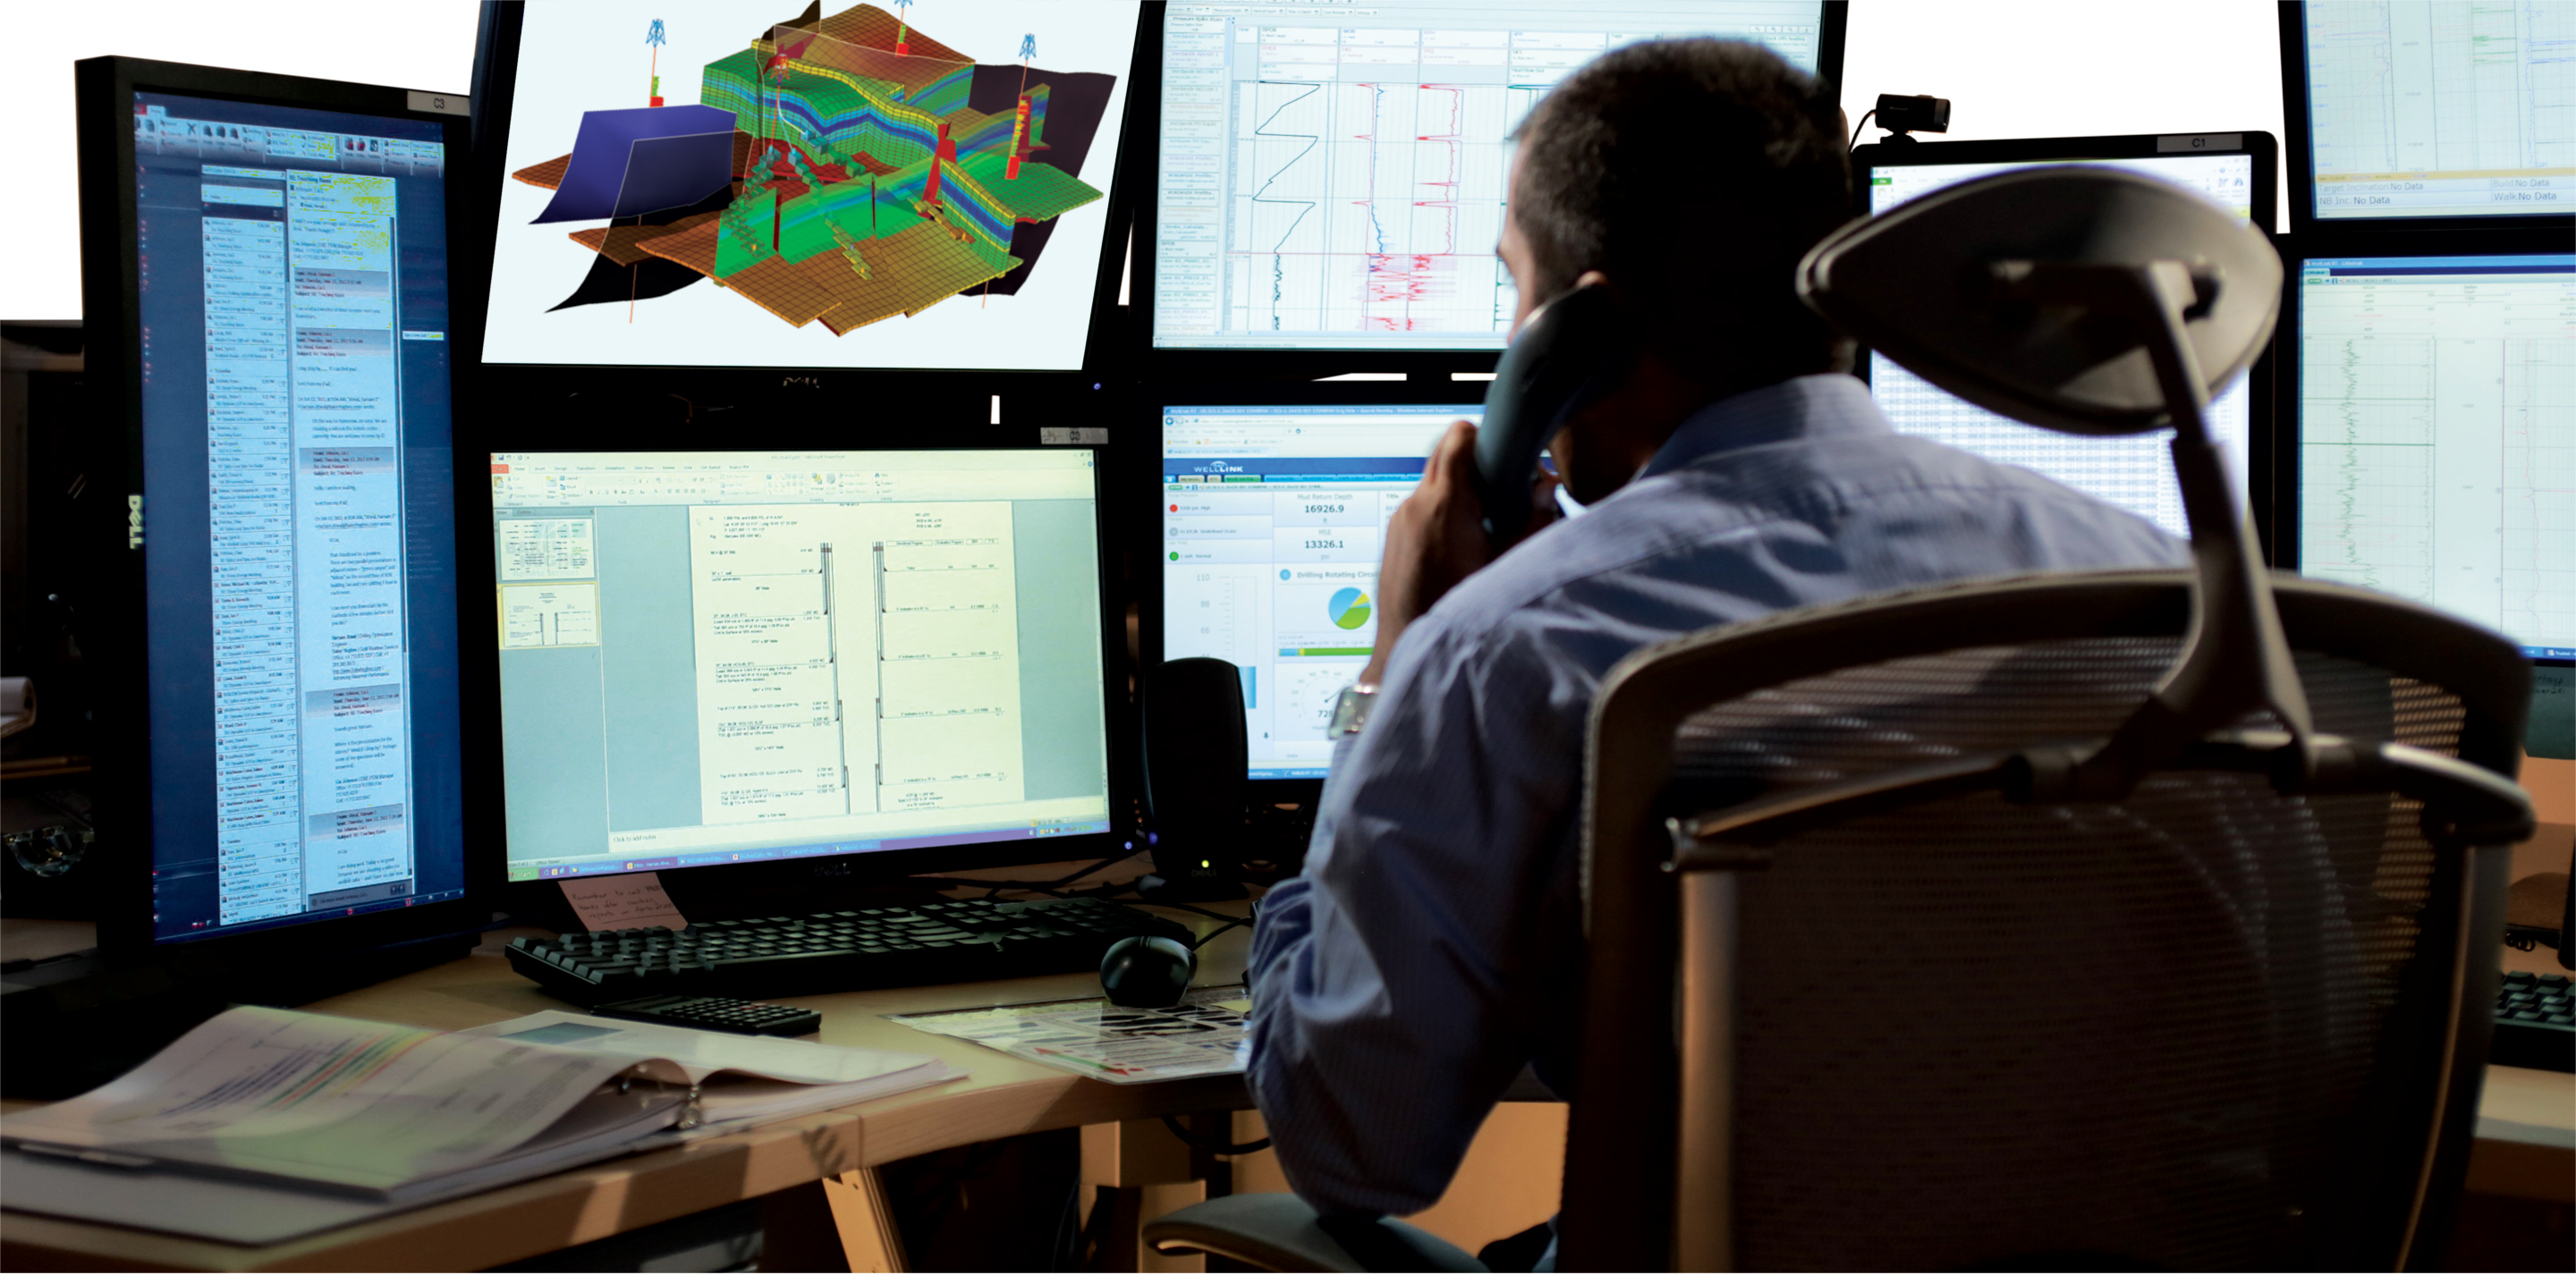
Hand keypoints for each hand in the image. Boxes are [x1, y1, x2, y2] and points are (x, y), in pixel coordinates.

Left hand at [1360, 420, 1557, 685]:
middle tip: (1503, 492)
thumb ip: (1532, 520)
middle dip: (1477, 465)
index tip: (1508, 455)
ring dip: (1460, 491)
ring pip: (1433, 483)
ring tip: (1485, 525)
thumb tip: (1544, 486)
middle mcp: (1416, 504)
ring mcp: (1400, 519)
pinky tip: (1461, 545)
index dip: (1486, 437)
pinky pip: (1421, 508)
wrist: (1407, 647)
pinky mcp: (1394, 535)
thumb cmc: (1456, 610)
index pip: (1459, 436)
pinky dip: (1442, 513)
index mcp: (1445, 502)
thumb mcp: (1507, 564)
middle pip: (1445, 454)